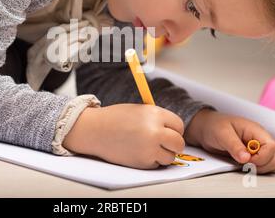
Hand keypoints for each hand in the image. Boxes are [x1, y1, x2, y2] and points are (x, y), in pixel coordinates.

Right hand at [63, 104, 184, 168]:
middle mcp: (155, 131)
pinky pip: (156, 164)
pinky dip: (151, 160)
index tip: (170, 132)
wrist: (95, 130)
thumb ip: (158, 119)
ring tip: (149, 147)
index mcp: (155, 114)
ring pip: (170, 157)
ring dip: (163, 154)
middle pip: (179, 143)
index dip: (175, 130)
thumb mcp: (140, 111)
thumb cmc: (116, 119)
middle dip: (174, 145)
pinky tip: (138, 152)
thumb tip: (175, 131)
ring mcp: (149, 148)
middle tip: (166, 144)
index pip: (179, 125)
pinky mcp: (142, 161)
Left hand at [184, 109, 274, 173]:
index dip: (261, 157)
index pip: (272, 146)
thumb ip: (234, 146)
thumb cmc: (214, 126)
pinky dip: (260, 168)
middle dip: (264, 165)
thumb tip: (246, 158)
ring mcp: (260, 147)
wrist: (206, 128)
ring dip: (263, 168)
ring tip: (245, 164)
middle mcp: (261, 139)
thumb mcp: (221, 134)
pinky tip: (245, 165)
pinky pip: (267, 164)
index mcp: (255, 130)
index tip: (246, 160)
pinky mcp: (256, 155)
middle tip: (245, 163)